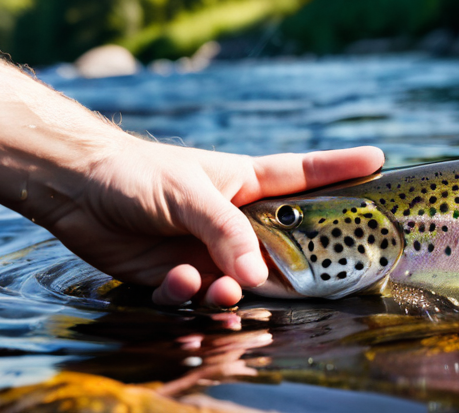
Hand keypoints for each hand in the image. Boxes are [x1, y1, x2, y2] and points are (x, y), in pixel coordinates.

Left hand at [43, 135, 383, 306]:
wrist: (78, 190)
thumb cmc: (137, 173)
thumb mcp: (190, 194)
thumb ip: (227, 232)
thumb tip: (257, 277)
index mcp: (245, 185)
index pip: (304, 176)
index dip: (341, 169)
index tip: (380, 160)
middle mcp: (233, 221)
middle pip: (280, 248)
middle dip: (289, 270)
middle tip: (302, 284)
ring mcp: (208, 250)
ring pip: (239, 284)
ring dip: (229, 292)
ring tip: (213, 286)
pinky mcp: (176, 275)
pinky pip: (195, 297)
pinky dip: (187, 295)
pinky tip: (173, 279)